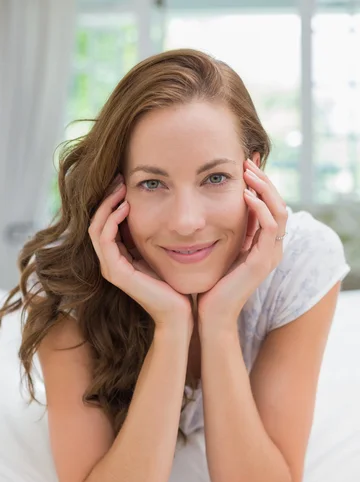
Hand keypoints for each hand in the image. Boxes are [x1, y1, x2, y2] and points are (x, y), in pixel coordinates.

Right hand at [88, 174, 193, 331]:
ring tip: (120, 187)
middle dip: (106, 198)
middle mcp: (111, 262)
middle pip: (97, 222)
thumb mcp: (163, 251)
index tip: (125, 180)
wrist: (180, 313)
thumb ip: (154, 234)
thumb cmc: (177, 283)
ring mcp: (111, 268)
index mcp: (119, 257)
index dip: (112, 200)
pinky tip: (125, 207)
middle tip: (119, 177)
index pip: (106, 222)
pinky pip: (104, 240)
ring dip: (107, 205)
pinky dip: (111, 221)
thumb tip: (159, 206)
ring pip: (96, 228)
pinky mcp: (116, 273)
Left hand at [197, 159, 288, 329]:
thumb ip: (220, 230)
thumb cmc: (208, 284)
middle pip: (279, 204)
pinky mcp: (262, 262)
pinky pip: (269, 228)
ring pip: (279, 211)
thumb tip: (207, 206)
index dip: (260, 184)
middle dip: (264, 180)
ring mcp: (269, 255)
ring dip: (265, 189)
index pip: (269, 206)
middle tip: (247, 161)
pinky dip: (260, 209)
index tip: (243, 165)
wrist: (210, 315)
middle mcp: (270, 248)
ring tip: (247, 172)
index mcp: (261, 245)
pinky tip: (246, 196)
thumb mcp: (216, 250)